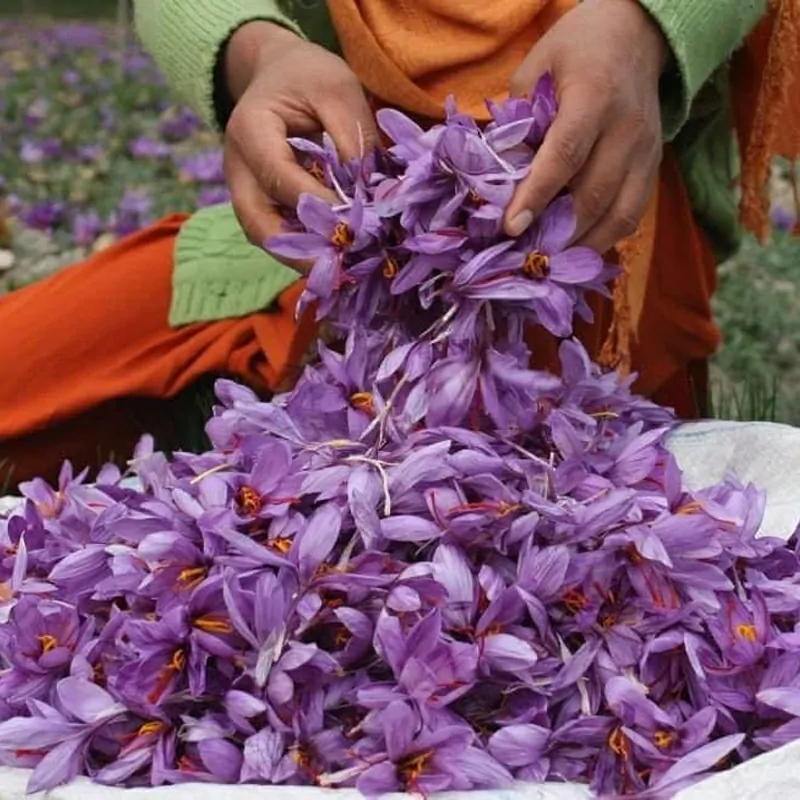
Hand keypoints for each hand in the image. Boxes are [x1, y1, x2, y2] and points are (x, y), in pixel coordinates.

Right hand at [222, 22, 378, 259]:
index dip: (318, 206)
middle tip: (340, 272)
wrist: (278, 74)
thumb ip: (353, 136)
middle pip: (258, 225)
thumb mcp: (336, 89)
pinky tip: (337, 260)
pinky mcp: (261, 204)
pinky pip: (279, 234)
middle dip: (299, 253)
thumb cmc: (308, 77)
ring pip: (266, 237)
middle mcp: (238, 168)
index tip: (358, 225)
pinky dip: (305, 249)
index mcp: (249, 131)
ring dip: (302, 258)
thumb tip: (371, 192)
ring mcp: (245, 191)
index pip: (280, 179)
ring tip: (343, 273)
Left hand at [503, 0, 668, 253]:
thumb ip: (517, 120)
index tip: (511, 229)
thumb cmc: (576, 50)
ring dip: (581, 246)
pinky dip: (603, 240)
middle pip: (593, 194)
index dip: (537, 195)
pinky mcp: (653, 168)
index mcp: (594, 96)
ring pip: (618, 215)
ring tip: (547, 264)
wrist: (638, 34)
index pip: (565, 154)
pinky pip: (631, 216)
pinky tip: (575, 252)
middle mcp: (626, 128)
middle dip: (556, 233)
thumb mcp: (536, 68)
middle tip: (522, 257)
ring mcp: (646, 152)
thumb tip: (498, 177)